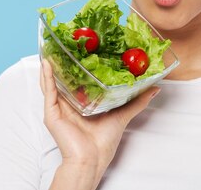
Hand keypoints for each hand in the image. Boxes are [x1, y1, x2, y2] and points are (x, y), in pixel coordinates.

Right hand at [40, 59, 158, 189]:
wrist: (92, 159)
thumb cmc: (103, 142)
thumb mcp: (122, 114)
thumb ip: (136, 101)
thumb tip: (154, 88)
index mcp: (82, 103)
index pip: (80, 80)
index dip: (82, 65)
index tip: (88, 48)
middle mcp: (69, 104)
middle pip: (65, 78)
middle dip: (65, 61)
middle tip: (68, 42)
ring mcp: (59, 108)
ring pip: (53, 81)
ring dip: (52, 65)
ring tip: (53, 46)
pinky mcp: (51, 113)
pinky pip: (48, 91)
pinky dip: (46, 76)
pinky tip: (47, 63)